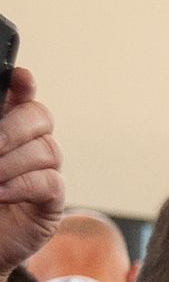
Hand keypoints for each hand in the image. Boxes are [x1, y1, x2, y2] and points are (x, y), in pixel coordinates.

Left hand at [0, 68, 63, 273]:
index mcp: (4, 128)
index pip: (22, 95)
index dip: (23, 84)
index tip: (20, 80)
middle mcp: (27, 145)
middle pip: (41, 117)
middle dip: (14, 128)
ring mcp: (42, 172)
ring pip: (47, 150)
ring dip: (14, 162)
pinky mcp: (51, 202)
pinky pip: (50, 183)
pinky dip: (24, 185)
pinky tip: (1, 194)